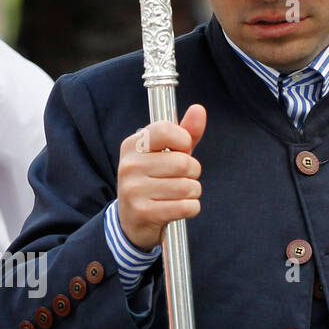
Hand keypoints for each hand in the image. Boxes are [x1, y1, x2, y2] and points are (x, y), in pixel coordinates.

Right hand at [117, 104, 206, 251]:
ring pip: (188, 186)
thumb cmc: (155, 179)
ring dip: (193, 191)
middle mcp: (129, 166)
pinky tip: (179, 206)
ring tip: (179, 193)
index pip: (165, 130)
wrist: (132, 219)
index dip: (183, 140)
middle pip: (184, 163)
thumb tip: (198, 109)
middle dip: (193, 171)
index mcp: (133, 145)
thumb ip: (186, 132)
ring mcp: (133, 190)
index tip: (182, 150)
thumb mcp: (168, 154)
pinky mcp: (142, 212)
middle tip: (182, 177)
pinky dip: (192, 207)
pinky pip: (186, 206)